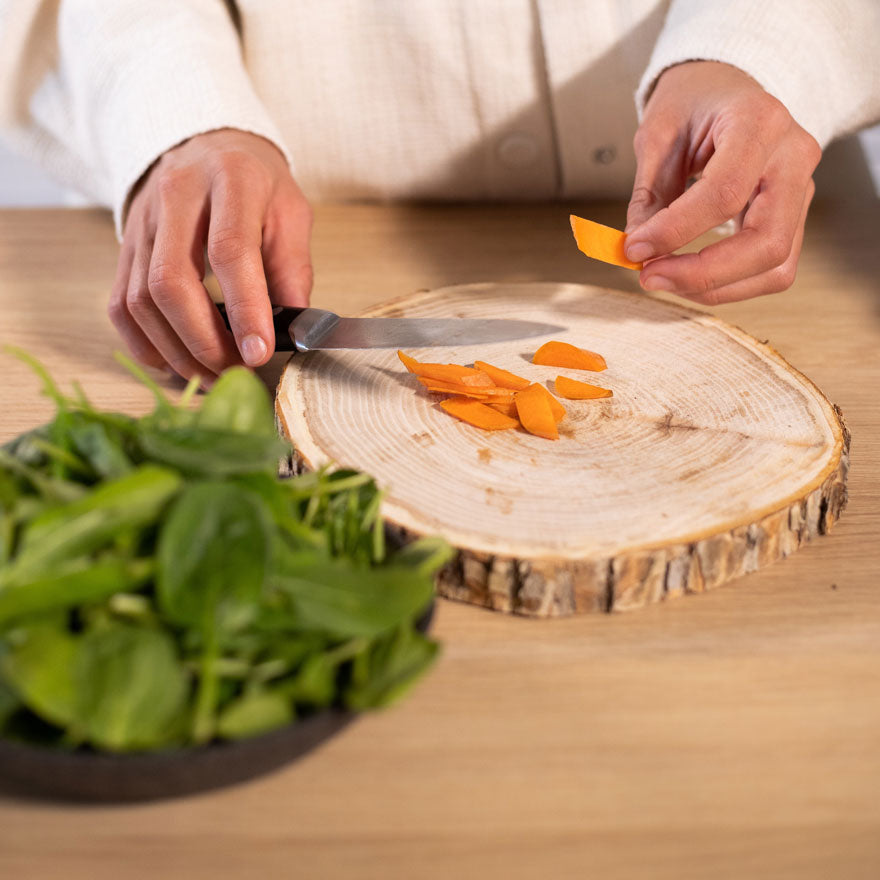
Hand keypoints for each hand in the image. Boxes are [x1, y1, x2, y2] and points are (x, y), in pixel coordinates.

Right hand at [109, 129, 312, 381]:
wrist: (208, 146)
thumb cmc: (256, 185)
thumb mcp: (291, 212)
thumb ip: (293, 269)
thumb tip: (294, 329)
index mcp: (231, 179)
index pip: (230, 251)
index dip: (245, 309)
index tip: (259, 352)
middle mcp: (177, 195)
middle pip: (172, 281)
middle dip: (204, 340)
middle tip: (235, 371)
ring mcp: (144, 221)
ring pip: (141, 299)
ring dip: (176, 350)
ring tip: (212, 375)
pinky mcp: (126, 246)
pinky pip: (120, 304)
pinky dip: (145, 343)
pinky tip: (174, 362)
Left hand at [625, 61, 820, 304]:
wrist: (728, 88)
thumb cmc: (695, 102)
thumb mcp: (659, 134)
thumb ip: (649, 194)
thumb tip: (637, 249)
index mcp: (759, 122)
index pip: (724, 192)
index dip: (676, 230)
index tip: (634, 249)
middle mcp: (794, 157)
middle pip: (766, 241)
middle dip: (703, 273)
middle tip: (649, 276)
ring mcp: (802, 190)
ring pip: (775, 266)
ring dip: (715, 288)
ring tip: (665, 279)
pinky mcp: (794, 217)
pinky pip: (772, 270)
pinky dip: (728, 285)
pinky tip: (690, 277)